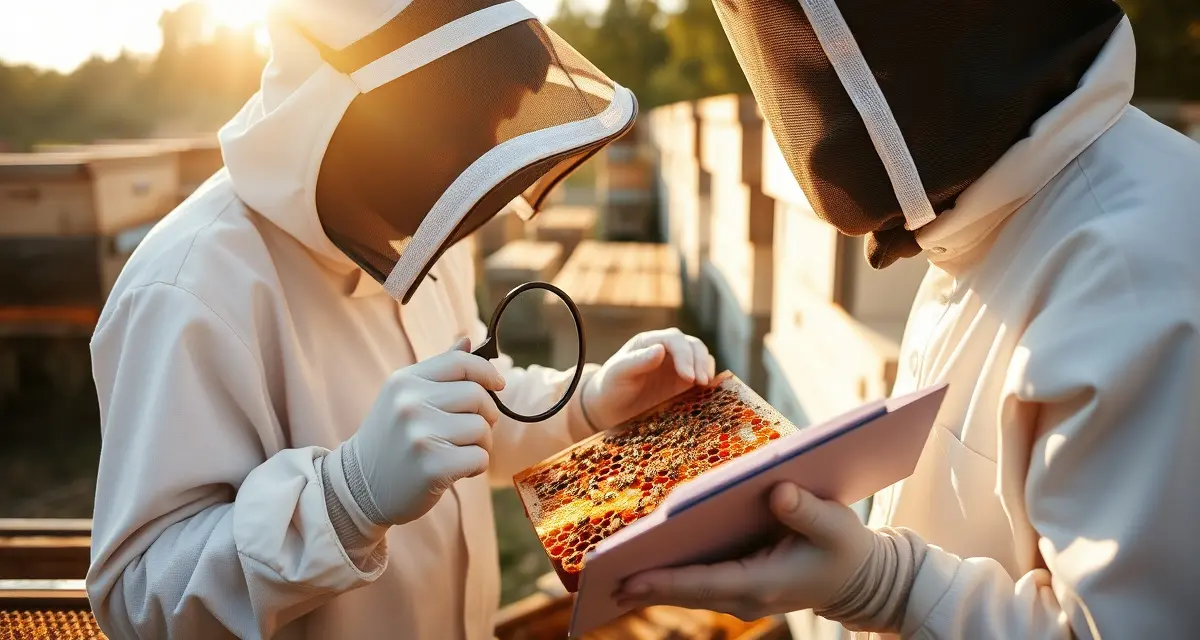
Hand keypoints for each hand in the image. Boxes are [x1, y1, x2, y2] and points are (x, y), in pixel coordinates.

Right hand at [342, 338, 504, 525]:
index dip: (486, 372)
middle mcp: (411, 403)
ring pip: (481, 428)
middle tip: (471, 432)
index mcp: (405, 381)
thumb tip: (467, 339)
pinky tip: (454, 470)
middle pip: (477, 395)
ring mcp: (420, 435)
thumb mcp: (404, 398)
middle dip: (485, 415)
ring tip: (456, 453)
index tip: (498, 384)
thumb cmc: (391, 440)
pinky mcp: (432, 466)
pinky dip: (475, 467)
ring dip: (480, 444)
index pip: (460, 362)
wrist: (359, 487)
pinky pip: (480, 457)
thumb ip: (438, 371)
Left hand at [581, 328, 715, 429]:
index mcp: (650, 342)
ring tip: (705, 386)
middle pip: (693, 346)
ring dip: (706, 369)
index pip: (675, 340)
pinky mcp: (684, 382)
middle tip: (701, 383)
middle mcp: (667, 349)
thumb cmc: (610, 387)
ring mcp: (677, 365)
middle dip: (699, 362)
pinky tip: (706, 392)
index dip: (685, 355)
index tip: (688, 376)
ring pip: (701, 357)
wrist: (609, 409)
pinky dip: (708, 381)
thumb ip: (637, 361)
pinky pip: (702, 376)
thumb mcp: (618, 373)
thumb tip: (661, 349)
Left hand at [614, 484, 876, 620]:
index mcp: (764, 584)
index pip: (703, 583)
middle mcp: (745, 596)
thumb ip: (808, 511)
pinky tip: (641, 559)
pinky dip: (668, 574)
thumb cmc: (846, 549)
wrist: (860, 578)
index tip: (628, 577)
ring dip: (650, 581)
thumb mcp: (837, 527)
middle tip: (598, 577)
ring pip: (686, 590)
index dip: (664, 581)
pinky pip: (695, 582)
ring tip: (606, 570)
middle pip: (684, 591)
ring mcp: (740, 595)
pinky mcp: (738, 584)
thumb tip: (777, 491)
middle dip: (642, 583)